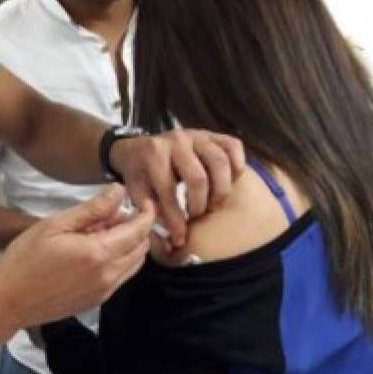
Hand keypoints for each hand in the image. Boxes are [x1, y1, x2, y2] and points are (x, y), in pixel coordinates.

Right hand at [0, 185, 153, 328]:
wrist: (9, 301)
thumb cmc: (26, 259)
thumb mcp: (56, 225)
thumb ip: (92, 209)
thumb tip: (119, 192)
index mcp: (99, 253)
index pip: (139, 230)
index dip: (146, 213)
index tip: (144, 200)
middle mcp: (109, 275)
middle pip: (142, 248)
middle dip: (138, 228)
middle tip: (114, 214)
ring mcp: (105, 291)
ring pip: (135, 264)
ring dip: (130, 245)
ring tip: (103, 231)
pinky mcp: (98, 301)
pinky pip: (122, 277)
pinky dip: (120, 260)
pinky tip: (96, 251)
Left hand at [110, 129, 245, 247]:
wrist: (138, 147)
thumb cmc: (140, 174)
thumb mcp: (136, 191)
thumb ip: (148, 211)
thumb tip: (166, 238)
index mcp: (153, 154)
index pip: (168, 191)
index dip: (175, 220)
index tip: (179, 239)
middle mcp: (176, 140)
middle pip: (198, 178)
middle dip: (199, 204)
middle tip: (196, 216)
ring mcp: (196, 135)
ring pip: (220, 161)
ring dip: (221, 189)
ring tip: (213, 204)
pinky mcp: (211, 134)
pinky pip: (233, 146)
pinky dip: (237, 165)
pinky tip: (230, 181)